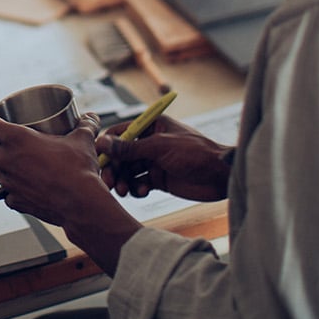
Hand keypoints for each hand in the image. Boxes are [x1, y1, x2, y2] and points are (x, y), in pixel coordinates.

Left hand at [0, 107, 110, 226]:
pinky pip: (5, 193)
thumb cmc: (79, 170)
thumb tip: (90, 118)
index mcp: (16, 139)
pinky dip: (10, 187)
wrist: (82, 204)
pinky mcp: (16, 202)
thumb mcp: (82, 140)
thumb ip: (85, 125)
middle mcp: (6, 161)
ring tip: (9, 160)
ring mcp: (9, 183)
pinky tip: (21, 184)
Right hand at [96, 115, 231, 201]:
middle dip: (115, 168)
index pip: (121, 133)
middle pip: (122, 154)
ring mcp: (155, 161)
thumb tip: (103, 142)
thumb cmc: (196, 153)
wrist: (220, 176)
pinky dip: (137, 188)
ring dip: (124, 180)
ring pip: (129, 171)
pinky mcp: (160, 178)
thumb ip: (130, 148)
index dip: (108, 146)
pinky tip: (142, 191)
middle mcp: (150, 142)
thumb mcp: (160, 147)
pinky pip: (140, 182)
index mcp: (151, 126)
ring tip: (125, 191)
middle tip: (110, 182)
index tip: (98, 159)